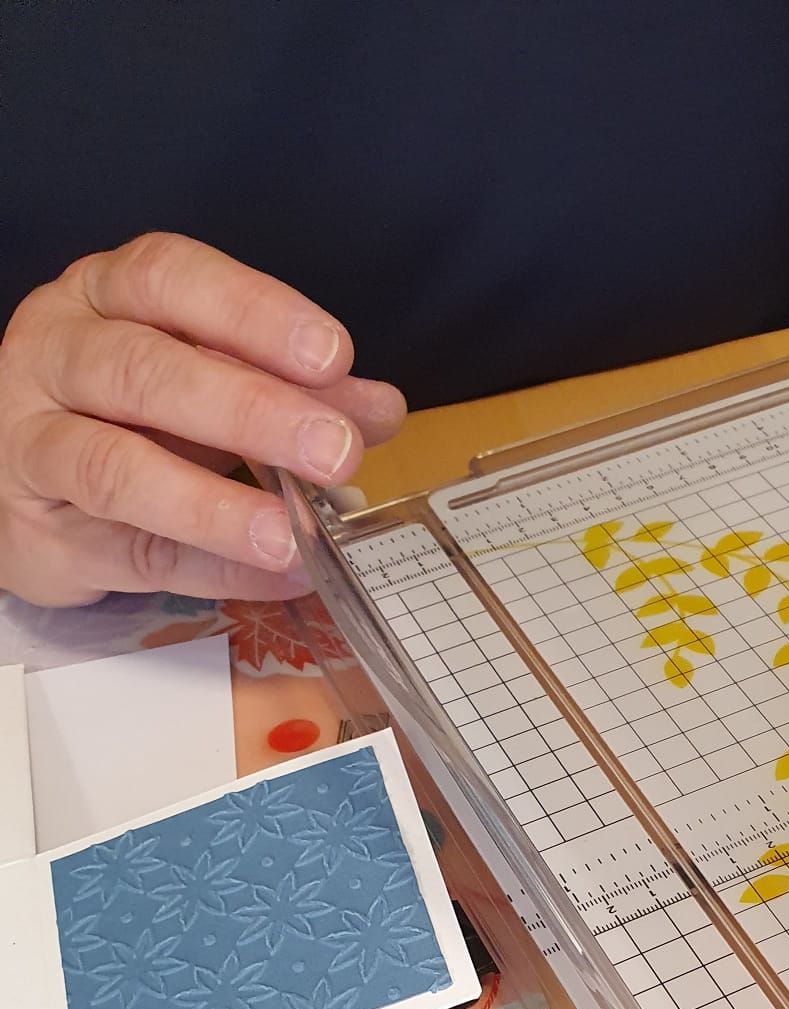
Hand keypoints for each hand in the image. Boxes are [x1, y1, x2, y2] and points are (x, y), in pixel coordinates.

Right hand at [0, 232, 406, 605]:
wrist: (24, 486)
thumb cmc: (122, 415)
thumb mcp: (207, 383)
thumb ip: (290, 390)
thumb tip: (377, 408)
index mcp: (103, 297)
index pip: (169, 279)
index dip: (252, 313)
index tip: (331, 355)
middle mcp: (57, 355)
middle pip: (144, 371)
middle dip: (250, 411)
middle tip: (335, 449)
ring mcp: (34, 442)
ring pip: (114, 467)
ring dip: (214, 504)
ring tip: (292, 532)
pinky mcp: (38, 531)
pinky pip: (130, 552)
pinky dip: (211, 567)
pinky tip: (274, 572)